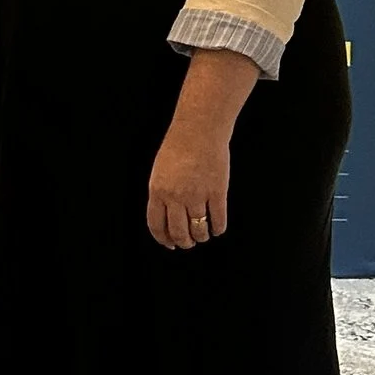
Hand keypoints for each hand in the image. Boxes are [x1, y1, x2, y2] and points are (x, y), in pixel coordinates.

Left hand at [146, 46, 253, 250]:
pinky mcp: (217, 192)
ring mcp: (197, 195)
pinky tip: (217, 229)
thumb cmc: (178, 147)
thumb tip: (166, 216)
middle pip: (179, 232)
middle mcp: (176, 197)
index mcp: (157, 191)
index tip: (170, 244)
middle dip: (184, 242)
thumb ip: (161, 194)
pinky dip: (218, 228)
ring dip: (201, 236)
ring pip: (199, 229)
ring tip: (203, 235)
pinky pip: (218, 219)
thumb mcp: (159, 171)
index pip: (157, 225)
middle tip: (189, 243)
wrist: (199, 130)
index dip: (164, 239)